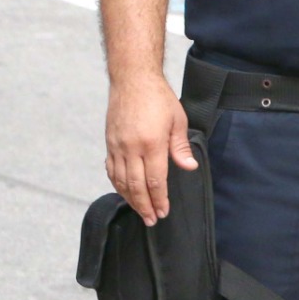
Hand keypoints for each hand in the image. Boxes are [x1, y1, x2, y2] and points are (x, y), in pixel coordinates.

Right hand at [106, 73, 193, 224]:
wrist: (132, 79)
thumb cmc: (158, 97)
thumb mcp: (178, 120)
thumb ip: (181, 147)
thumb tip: (189, 167)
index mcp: (151, 143)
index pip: (155, 181)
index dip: (160, 200)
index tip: (164, 212)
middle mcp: (131, 147)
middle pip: (136, 186)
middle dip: (145, 206)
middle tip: (151, 220)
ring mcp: (117, 146)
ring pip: (120, 180)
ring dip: (130, 199)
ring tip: (140, 211)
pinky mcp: (109, 142)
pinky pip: (111, 169)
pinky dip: (117, 184)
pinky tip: (124, 191)